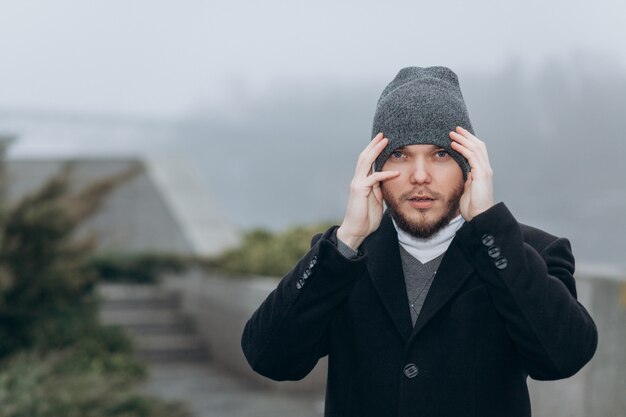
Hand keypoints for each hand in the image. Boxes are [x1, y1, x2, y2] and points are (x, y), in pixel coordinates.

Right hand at [336, 133, 399, 249]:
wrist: (356, 230)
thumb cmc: (366, 217)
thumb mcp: (377, 199)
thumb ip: (380, 188)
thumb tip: (389, 180)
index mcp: (362, 181)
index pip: (367, 161)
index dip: (374, 150)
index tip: (383, 140)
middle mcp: (357, 179)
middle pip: (364, 156)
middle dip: (374, 145)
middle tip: (384, 134)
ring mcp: (357, 184)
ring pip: (365, 162)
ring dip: (376, 151)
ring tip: (386, 141)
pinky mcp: (360, 190)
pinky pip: (373, 178)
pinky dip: (385, 174)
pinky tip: (395, 172)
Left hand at [449, 127, 493, 220]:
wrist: (479, 216)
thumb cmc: (472, 206)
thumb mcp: (467, 188)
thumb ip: (466, 178)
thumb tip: (461, 171)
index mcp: (482, 171)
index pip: (478, 151)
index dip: (469, 141)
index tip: (459, 134)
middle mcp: (486, 169)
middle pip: (479, 145)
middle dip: (467, 136)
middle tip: (456, 128)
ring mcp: (485, 171)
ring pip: (476, 148)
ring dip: (463, 139)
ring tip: (452, 133)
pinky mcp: (481, 175)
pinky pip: (472, 157)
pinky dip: (462, 149)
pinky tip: (453, 144)